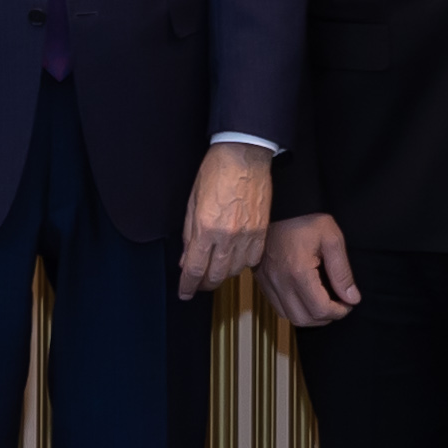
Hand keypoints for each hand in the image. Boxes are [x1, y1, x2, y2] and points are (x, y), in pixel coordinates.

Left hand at [178, 142, 273, 296]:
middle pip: (215, 275)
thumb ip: (189, 235)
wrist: (244, 155)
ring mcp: (247, 234)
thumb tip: (186, 259)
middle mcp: (228, 235)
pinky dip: (242, 265)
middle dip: (204, 284)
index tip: (185, 292)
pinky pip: (252, 260)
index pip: (195, 268)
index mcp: (206, 227)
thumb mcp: (192, 202)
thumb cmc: (216, 171)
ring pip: (234, 270)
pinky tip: (234, 260)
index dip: (188, 285)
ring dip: (222, 275)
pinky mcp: (262, 231)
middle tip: (198, 284)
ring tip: (215, 271)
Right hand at [261, 211, 358, 327]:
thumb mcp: (332, 239)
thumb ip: (342, 272)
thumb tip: (352, 298)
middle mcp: (280, 282)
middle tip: (338, 305)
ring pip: (289, 317)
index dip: (339, 312)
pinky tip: (306, 297)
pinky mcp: (262, 281)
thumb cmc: (305, 219)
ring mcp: (268, 283)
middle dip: (325, 318)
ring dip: (309, 316)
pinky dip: (294, 309)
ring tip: (323, 303)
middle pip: (304, 319)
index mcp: (298, 272)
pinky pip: (278, 307)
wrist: (278, 206)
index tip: (348, 303)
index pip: (320, 309)